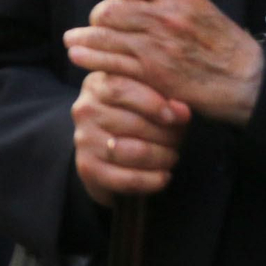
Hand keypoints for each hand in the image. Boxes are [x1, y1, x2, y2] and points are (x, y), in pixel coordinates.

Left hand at [63, 0, 264, 126]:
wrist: (248, 84)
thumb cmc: (224, 47)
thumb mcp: (203, 9)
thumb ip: (168, 0)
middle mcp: (168, 15)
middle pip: (111, 7)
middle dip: (99, 17)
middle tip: (99, 27)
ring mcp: (158, 44)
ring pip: (104, 33)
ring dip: (84, 37)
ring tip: (73, 40)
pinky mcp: (151, 72)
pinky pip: (109, 60)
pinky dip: (88, 56)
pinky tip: (78, 55)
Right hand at [71, 70, 190, 206]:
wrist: (110, 150)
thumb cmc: (137, 116)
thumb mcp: (149, 97)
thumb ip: (165, 97)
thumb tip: (182, 112)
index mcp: (96, 85)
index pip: (122, 89)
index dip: (154, 104)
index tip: (181, 116)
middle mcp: (84, 110)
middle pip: (134, 123)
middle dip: (167, 135)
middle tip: (179, 140)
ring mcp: (83, 140)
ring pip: (135, 152)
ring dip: (163, 157)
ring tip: (172, 156)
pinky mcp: (88, 168)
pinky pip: (128, 178)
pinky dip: (153, 180)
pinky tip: (164, 176)